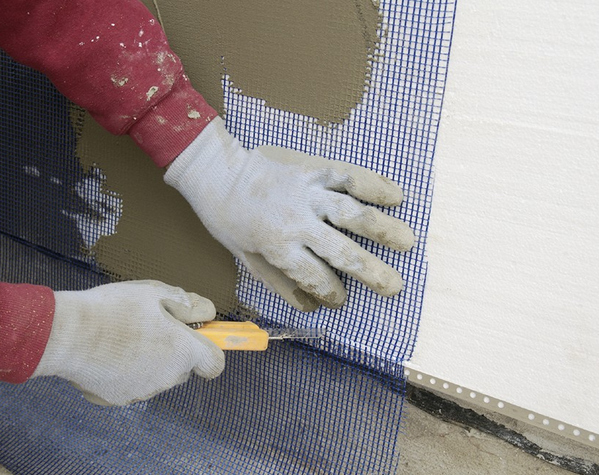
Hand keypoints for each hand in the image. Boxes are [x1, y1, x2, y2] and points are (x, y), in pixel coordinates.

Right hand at [33, 281, 223, 405]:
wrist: (66, 334)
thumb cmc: (114, 309)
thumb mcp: (157, 293)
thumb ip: (188, 303)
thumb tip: (207, 312)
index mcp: (183, 352)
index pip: (215, 364)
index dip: (210, 349)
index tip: (199, 337)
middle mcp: (168, 378)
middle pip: (184, 368)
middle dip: (175, 350)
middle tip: (153, 327)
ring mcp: (143, 391)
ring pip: (158, 375)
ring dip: (151, 360)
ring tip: (125, 336)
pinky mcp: (118, 399)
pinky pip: (132, 384)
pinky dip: (126, 371)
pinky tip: (109, 352)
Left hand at [165, 118, 413, 311]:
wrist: (217, 173)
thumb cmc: (229, 221)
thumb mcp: (246, 259)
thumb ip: (279, 282)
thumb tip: (309, 307)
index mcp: (277, 247)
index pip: (314, 277)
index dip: (331, 293)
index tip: (341, 299)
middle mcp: (297, 223)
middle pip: (342, 252)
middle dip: (371, 272)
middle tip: (394, 286)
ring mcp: (307, 195)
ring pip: (352, 214)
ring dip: (383, 229)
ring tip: (408, 241)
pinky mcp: (312, 171)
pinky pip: (347, 176)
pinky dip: (373, 184)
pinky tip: (395, 195)